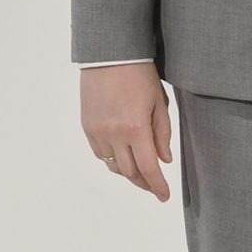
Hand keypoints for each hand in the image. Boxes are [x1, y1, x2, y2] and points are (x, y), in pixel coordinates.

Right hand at [81, 64, 173, 201]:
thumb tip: (164, 160)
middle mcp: (114, 134)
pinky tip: (122, 155)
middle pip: (130, 172)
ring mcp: (97, 131)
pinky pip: (100, 153)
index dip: (158, 186)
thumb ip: (162, 134)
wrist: (109, 54)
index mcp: (136, 128)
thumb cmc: (140, 74)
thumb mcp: (158, 103)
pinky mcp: (87, 126)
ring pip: (113, 165)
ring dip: (128, 173)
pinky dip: (112, 159)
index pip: (149, 168)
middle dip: (144, 183)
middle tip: (155, 186)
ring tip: (140, 172)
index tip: (165, 196)